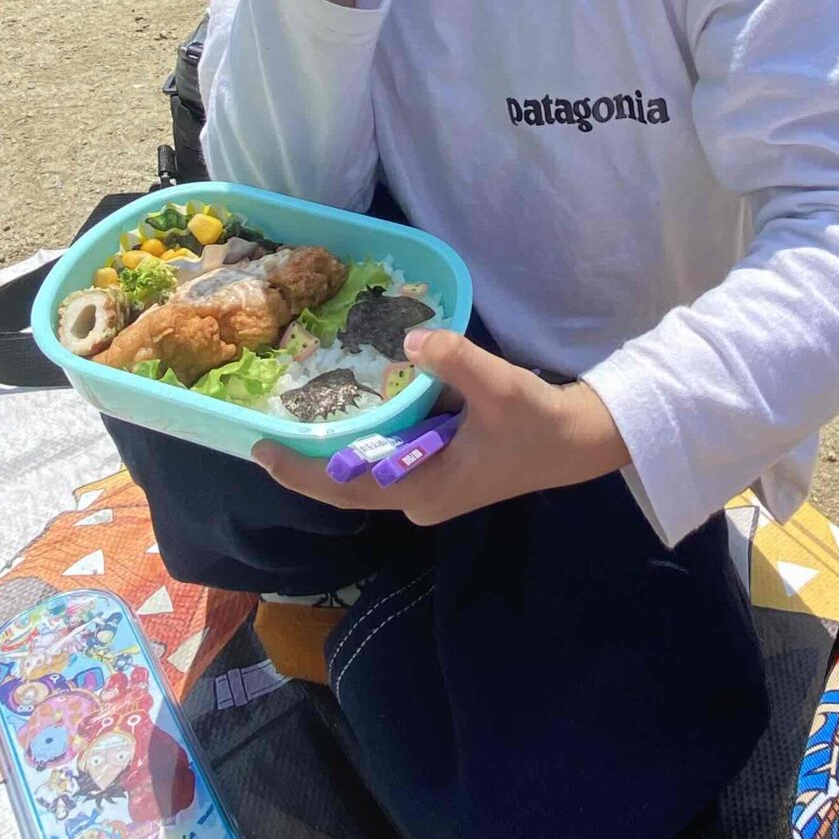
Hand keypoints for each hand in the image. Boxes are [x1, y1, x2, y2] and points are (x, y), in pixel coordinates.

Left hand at [252, 326, 627, 522]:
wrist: (577, 441)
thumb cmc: (537, 422)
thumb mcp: (499, 387)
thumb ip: (455, 361)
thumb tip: (411, 339)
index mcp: (423, 490)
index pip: (344, 488)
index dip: (300, 472)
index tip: (260, 450)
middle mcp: (416, 498)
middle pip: (345, 484)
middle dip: (306, 459)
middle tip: (265, 426)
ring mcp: (425, 488)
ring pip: (364, 471)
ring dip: (331, 447)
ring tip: (291, 415)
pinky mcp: (436, 472)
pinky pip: (385, 459)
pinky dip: (362, 437)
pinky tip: (342, 410)